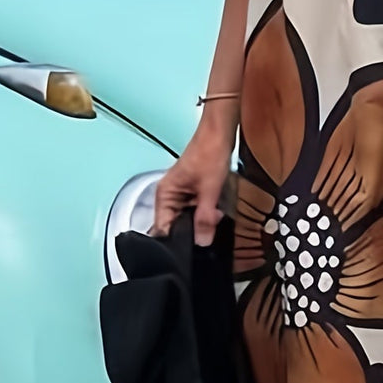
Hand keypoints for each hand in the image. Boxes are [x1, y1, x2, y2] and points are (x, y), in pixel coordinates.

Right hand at [153, 122, 233, 246]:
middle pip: (177, 227)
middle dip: (195, 231)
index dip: (177, 241)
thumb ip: (204, 218)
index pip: (162, 229)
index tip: (191, 247)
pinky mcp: (193, 194)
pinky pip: (198, 212)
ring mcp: (181, 196)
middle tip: (209, 224)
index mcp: (165, 195)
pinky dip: (208, 213)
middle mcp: (169, 197)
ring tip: (214, 210)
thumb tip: (201, 242)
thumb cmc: (209, 152)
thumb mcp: (210, 190)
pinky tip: (216, 208)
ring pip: (189, 222)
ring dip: (203, 221)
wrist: (220, 135)